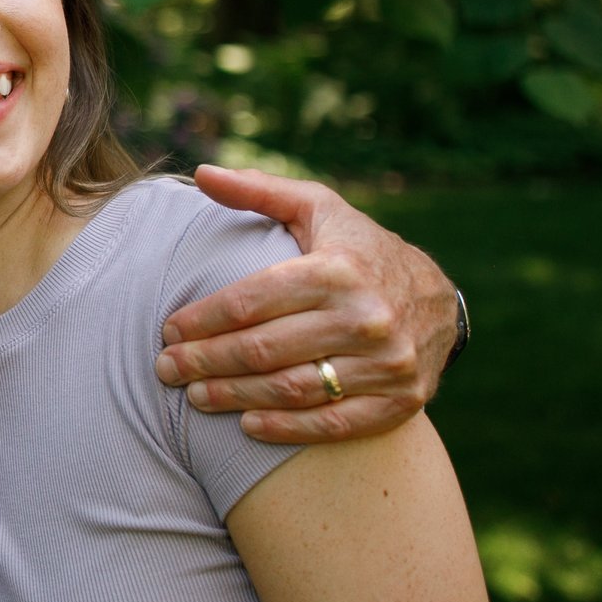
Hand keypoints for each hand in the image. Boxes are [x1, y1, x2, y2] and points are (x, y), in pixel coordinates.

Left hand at [156, 164, 459, 443]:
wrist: (437, 298)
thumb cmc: (356, 248)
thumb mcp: (316, 208)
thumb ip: (258, 191)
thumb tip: (202, 173)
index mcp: (338, 270)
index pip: (251, 300)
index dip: (202, 319)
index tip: (167, 330)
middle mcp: (366, 317)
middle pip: (264, 349)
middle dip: (206, 361)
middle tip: (165, 368)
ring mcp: (387, 364)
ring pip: (293, 388)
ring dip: (235, 396)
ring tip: (195, 396)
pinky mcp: (400, 401)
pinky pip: (334, 423)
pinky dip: (287, 429)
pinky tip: (247, 426)